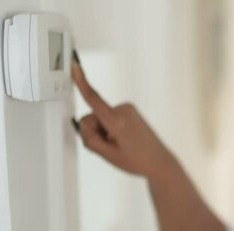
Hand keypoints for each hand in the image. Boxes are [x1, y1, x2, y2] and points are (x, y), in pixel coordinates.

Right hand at [71, 53, 175, 177]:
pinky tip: (123, 139)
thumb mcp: (107, 155)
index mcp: (118, 121)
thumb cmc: (138, 160)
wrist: (158, 161)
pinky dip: (110, 128)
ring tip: (121, 144)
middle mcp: (124, 110)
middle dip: (96, 133)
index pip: (94, 98)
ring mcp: (127, 108)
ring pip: (99, 118)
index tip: (74, 66)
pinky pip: (108, 118)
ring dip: (104, 132)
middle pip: (91, 118)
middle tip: (113, 147)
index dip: (81, 82)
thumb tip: (83, 124)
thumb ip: (90, 138)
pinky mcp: (128, 110)